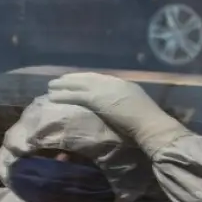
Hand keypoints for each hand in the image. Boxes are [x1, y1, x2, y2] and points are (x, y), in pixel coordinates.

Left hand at [47, 72, 186, 153]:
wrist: (150, 124)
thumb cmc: (147, 123)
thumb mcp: (137, 109)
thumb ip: (126, 106)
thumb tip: (119, 112)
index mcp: (124, 84)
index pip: (101, 79)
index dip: (86, 79)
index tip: (76, 80)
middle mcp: (113, 83)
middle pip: (87, 77)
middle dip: (72, 78)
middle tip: (59, 80)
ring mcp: (105, 89)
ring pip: (78, 84)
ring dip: (63, 85)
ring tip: (51, 86)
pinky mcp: (97, 99)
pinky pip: (75, 95)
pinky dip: (63, 95)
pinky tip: (53, 97)